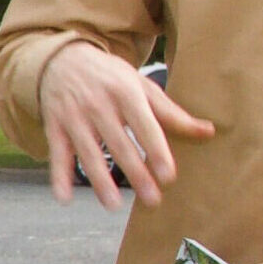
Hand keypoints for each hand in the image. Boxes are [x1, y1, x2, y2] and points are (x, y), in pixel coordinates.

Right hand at [36, 40, 213, 208]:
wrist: (62, 58)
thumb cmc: (111, 77)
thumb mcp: (141, 86)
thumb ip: (171, 112)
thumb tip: (209, 132)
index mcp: (125, 93)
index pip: (145, 126)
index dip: (156, 151)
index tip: (168, 176)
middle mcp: (99, 105)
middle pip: (119, 144)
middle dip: (135, 173)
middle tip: (152, 200)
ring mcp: (74, 116)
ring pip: (88, 152)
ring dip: (99, 180)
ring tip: (113, 205)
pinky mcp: (54, 126)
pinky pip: (58, 154)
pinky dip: (58, 176)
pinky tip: (64, 198)